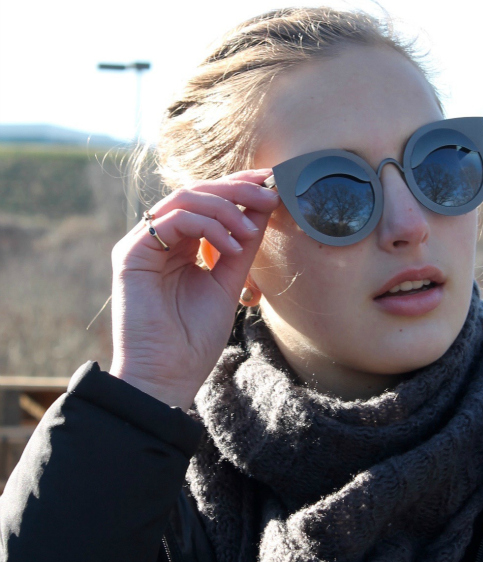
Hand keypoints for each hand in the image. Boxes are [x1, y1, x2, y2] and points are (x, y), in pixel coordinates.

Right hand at [109, 171, 278, 409]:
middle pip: (196, 192)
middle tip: (269, 195)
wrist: (167, 376)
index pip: (208, 201)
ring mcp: (142, 244)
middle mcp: (159, 240)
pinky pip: (171, 220)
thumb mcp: (229, 281)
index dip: (239, 187)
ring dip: (225, 208)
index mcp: (179, 246)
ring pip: (184, 199)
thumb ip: (242, 244)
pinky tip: (231, 247)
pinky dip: (207, 226)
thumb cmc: (194, 338)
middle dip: (237, 189)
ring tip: (249, 232)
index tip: (273, 184)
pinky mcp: (131, 253)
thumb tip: (264, 206)